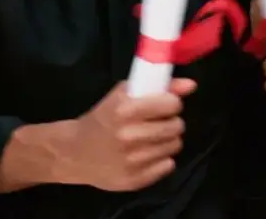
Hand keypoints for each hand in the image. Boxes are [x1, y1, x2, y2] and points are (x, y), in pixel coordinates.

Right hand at [57, 79, 195, 191]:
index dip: (171, 104)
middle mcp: (128, 136)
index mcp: (125, 111)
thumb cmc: (103, 118)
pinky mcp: (133, 180)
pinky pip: (168, 165)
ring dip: (166, 140)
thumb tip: (191, 85)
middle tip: (156, 124)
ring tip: (150, 139)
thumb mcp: (124, 94)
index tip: (163, 106)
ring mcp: (131, 161)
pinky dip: (161, 159)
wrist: (74, 152)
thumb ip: (160, 87)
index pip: (172, 104)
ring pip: (174, 146)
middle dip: (170, 122)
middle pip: (177, 127)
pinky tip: (146, 154)